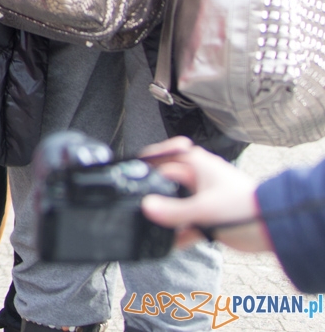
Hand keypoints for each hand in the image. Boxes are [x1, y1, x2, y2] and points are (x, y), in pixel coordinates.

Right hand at [138, 137, 271, 252]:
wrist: (273, 229)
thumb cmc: (245, 207)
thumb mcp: (204, 209)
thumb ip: (173, 211)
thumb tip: (146, 208)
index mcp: (197, 164)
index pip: (163, 157)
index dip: (146, 163)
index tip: (128, 170)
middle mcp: (197, 178)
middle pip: (166, 181)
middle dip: (152, 192)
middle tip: (134, 202)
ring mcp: (202, 198)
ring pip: (174, 203)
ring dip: (164, 216)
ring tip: (148, 225)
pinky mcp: (207, 218)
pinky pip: (185, 224)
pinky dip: (176, 234)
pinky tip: (166, 244)